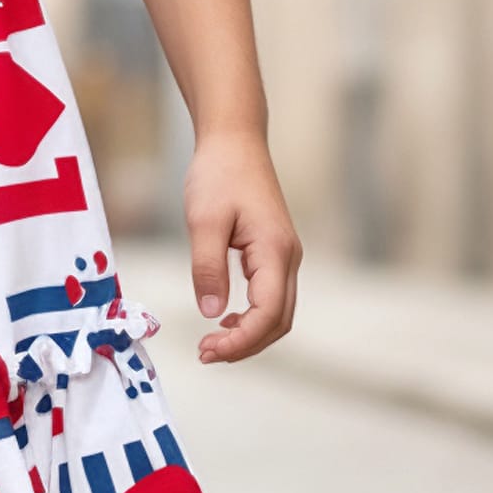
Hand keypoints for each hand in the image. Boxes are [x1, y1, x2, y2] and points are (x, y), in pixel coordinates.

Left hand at [184, 126, 301, 364]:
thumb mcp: (204, 220)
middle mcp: (288, 257)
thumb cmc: (219, 174)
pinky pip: (271, 295)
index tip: (209, 349)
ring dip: (250, 333)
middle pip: (279, 320)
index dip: (242, 340)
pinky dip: (252, 315)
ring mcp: (284, 254)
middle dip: (246, 345)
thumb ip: (208, 267)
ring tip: (213, 343)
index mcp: (274, 251)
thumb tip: (212, 313)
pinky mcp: (273, 250)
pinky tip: (226, 318)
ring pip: (278, 311)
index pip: (269, 313)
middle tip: (206, 353)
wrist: (234, 139)